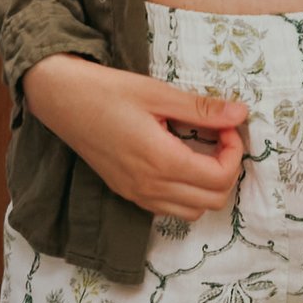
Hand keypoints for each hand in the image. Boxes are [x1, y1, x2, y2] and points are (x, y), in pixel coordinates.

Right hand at [21, 54, 248, 220]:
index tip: (226, 126)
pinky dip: (186, 193)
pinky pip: (169, 208)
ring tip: (202, 149)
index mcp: (160, 161)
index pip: (219, 178)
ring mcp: (137, 195)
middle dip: (226, 169)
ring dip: (208, 185)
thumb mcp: (158, 93)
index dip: (234, 152)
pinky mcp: (127, 193)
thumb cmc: (109, 91)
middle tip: (219, 136)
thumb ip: (202, 109)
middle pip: (212, 201)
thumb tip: (240, 113)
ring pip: (192, 212)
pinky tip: (180, 160)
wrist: (63, 101)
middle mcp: (149, 187)